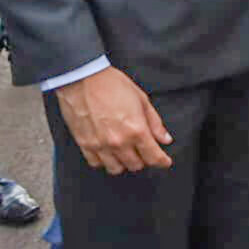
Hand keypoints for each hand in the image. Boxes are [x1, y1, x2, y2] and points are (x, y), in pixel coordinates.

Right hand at [54, 66, 172, 174]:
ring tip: (127, 152)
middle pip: (136, 165)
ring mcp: (100, 145)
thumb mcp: (142, 99)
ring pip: (116, 168)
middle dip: (144, 159)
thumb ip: (155, 122)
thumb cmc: (112, 85)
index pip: (153, 156)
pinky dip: (104, 161)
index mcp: (136, 129)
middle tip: (145, 150)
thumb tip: (164, 138)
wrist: (83, 79)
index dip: (162, 161)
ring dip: (125, 162)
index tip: (165, 161)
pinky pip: (96, 163)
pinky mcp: (85, 145)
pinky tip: (108, 152)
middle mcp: (118, 141)